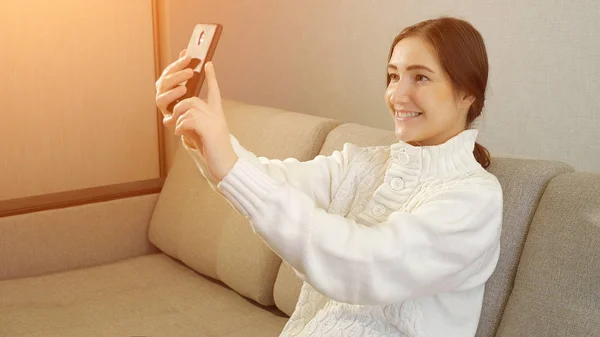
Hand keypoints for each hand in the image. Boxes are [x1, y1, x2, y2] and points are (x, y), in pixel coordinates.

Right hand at [155, 49, 193, 118]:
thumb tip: (185, 51)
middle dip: (177, 76)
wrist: (197, 124)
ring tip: (184, 88)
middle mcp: (162, 93)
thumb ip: (187, 69)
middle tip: (191, 72)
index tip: (188, 56)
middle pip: (165, 82)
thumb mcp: (192, 84)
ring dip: (172, 92)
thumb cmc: (192, 100)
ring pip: (161, 97)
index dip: (178, 63)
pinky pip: (166, 111)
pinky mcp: (167, 119)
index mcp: (167, 83)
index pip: (170, 70)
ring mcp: (163, 106)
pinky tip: (181, 103)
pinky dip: (172, 108)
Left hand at [155, 50, 237, 181]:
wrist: (226, 166)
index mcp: (216, 114)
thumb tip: (170, 119)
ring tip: (176, 129)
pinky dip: (180, 126)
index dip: (212, 78)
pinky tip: (179, 134)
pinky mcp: (209, 129)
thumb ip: (189, 124)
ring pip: (189, 107)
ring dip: (178, 118)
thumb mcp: (200, 135)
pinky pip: (188, 119)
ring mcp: (213, 121)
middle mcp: (216, 115)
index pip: (215, 92)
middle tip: (171, 121)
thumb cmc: (213, 152)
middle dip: (178, 108)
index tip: (209, 64)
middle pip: (193, 100)